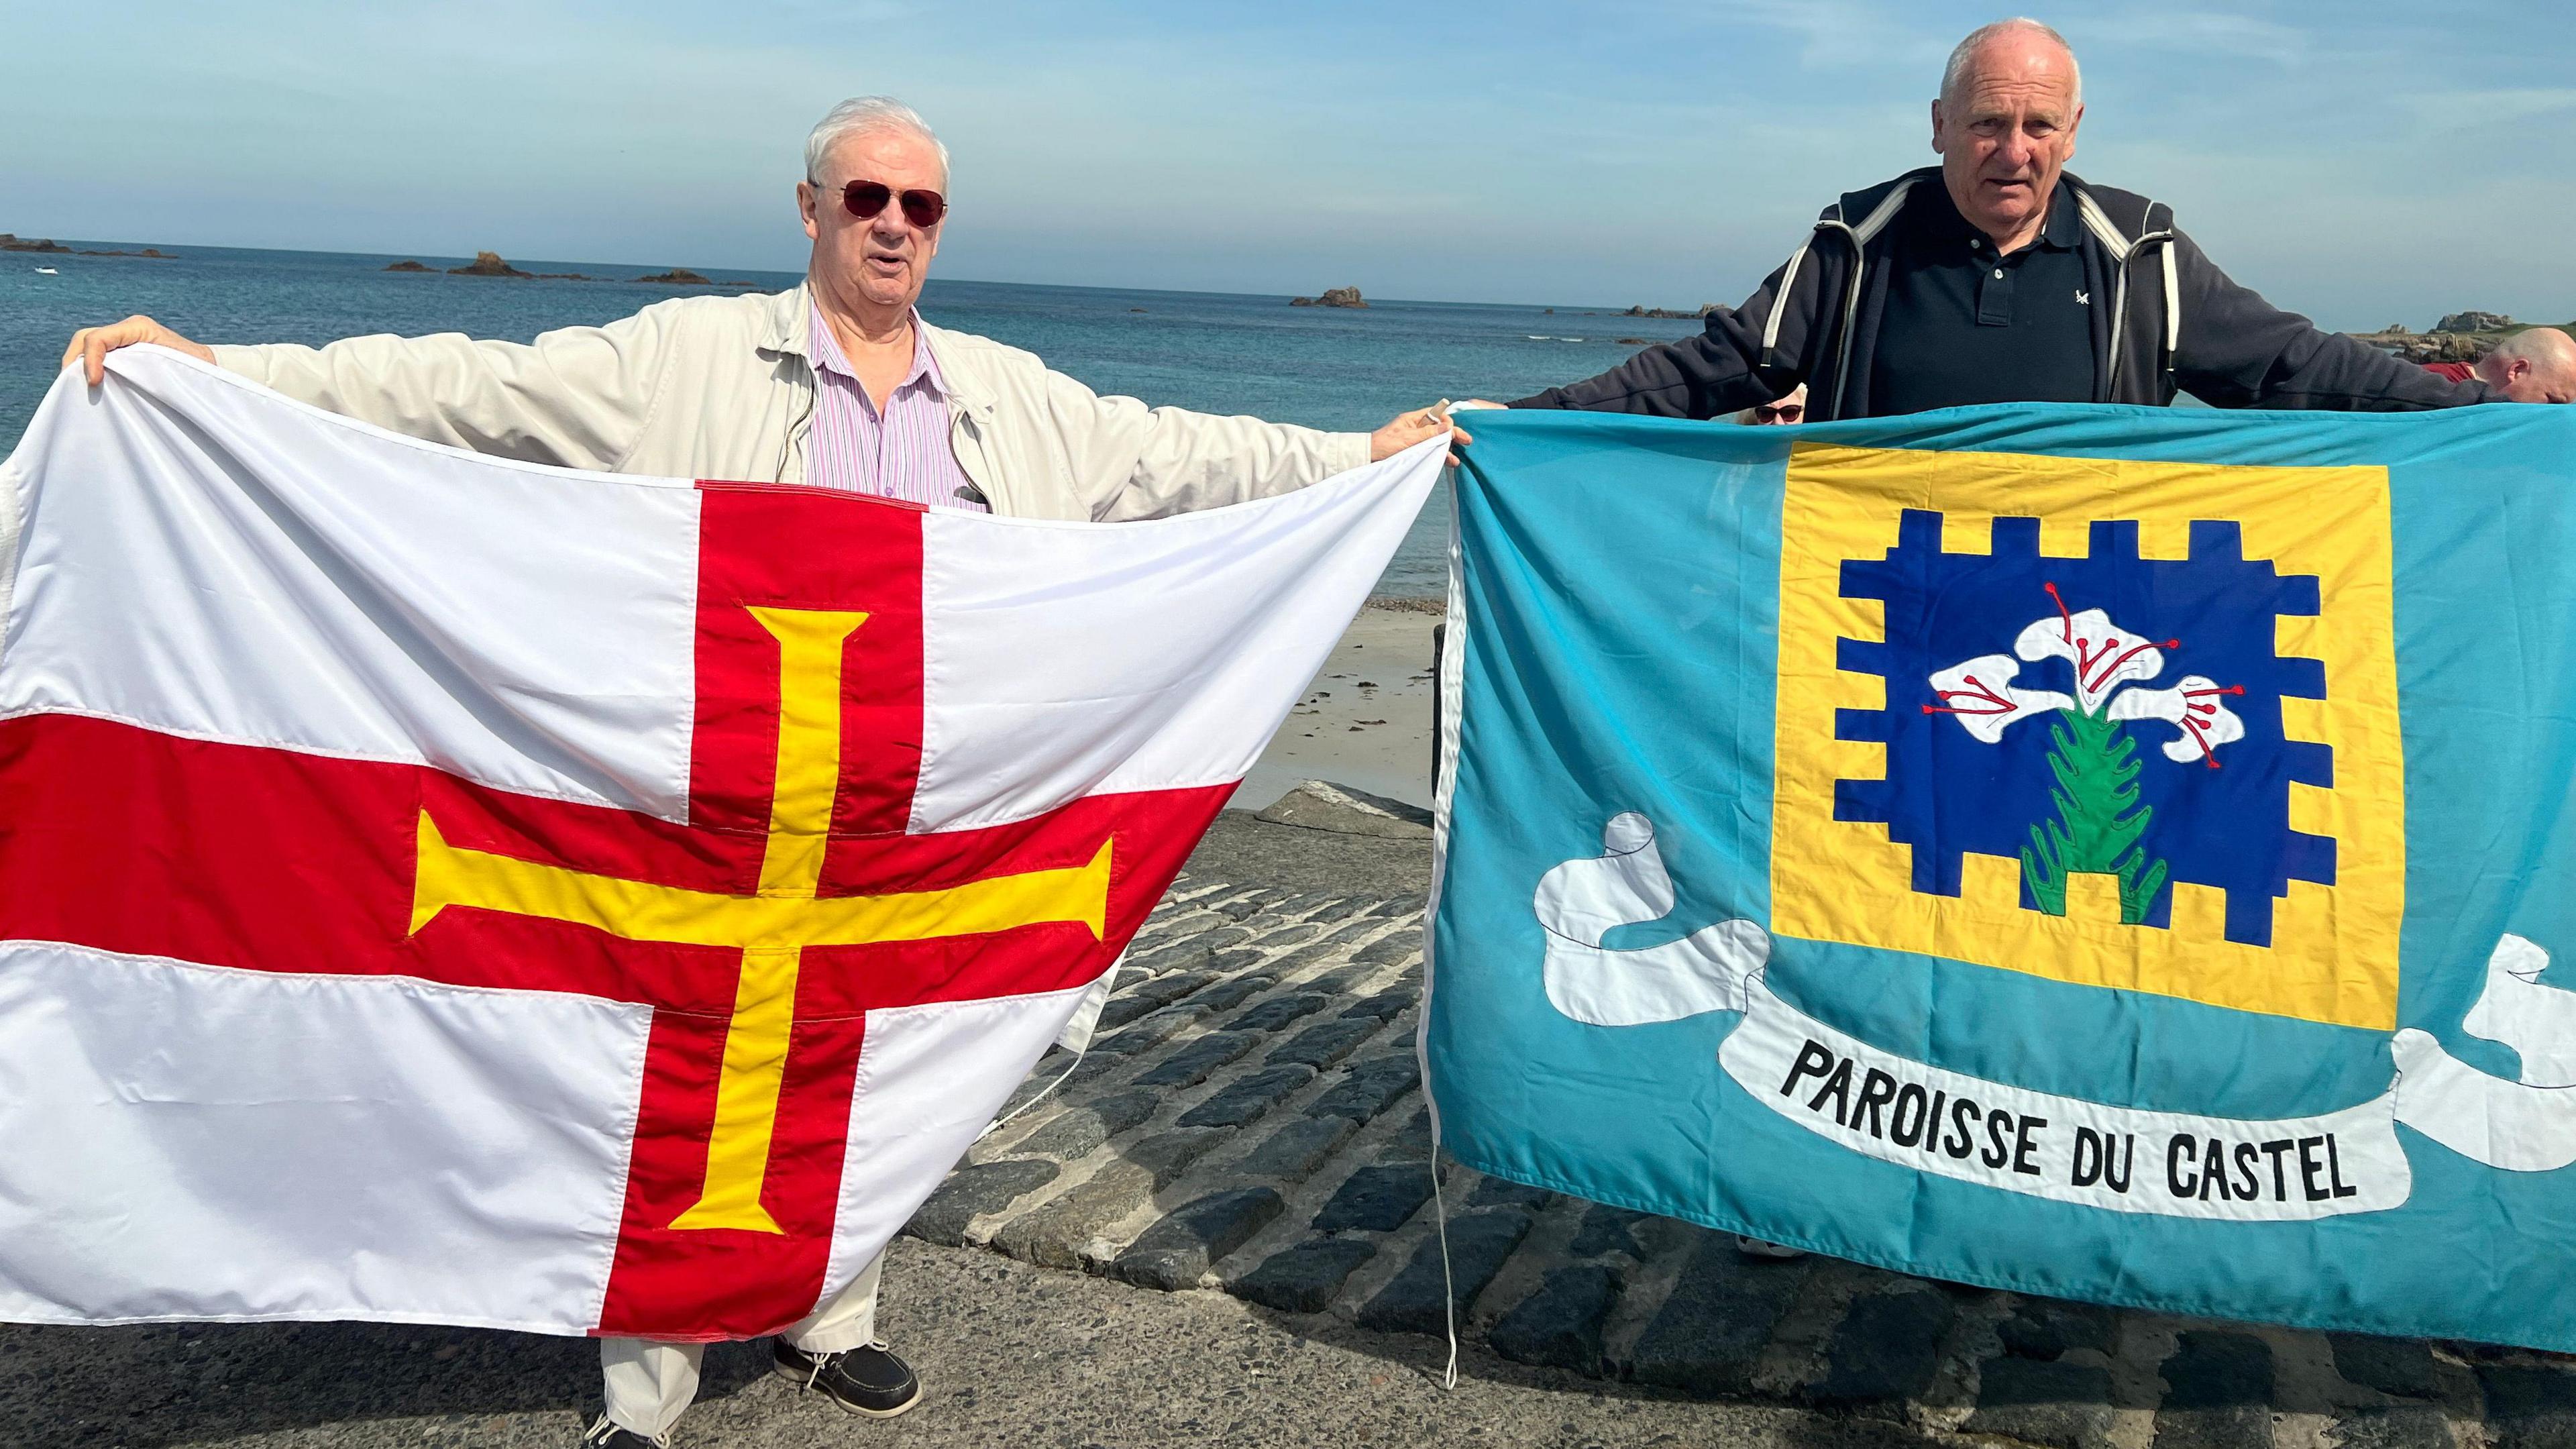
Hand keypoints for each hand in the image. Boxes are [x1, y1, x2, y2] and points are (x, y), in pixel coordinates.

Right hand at [60, 315, 215, 385]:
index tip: (94, 383)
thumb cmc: (196, 369)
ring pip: (87, 348)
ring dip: (79, 368)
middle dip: (74, 362)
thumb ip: (143, 369)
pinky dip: (88, 371)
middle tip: (72, 388)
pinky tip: (90, 389)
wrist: (210, 368)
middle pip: (85, 339)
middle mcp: (126, 330)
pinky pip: (97, 358)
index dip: (90, 360)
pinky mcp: (122, 354)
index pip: (99, 338)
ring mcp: (122, 340)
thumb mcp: (171, 367)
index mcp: (138, 327)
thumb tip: (108, 380)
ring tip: (77, 390)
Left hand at [1369, 403, 1475, 463]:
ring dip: (1447, 449)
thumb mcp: (1408, 439)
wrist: (1367, 459)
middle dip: (1453, 435)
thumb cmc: (1383, 445)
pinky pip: (1430, 452)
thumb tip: (1447, 427)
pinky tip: (1449, 462)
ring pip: (1436, 442)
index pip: (1436, 415)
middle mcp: (1416, 428)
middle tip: (1467, 441)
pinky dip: (1440, 457)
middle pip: (1439, 429)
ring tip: (1457, 459)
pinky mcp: (1414, 453)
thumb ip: (1428, 434)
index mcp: (1413, 420)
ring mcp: (1415, 441)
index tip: (1452, 431)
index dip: (1446, 421)